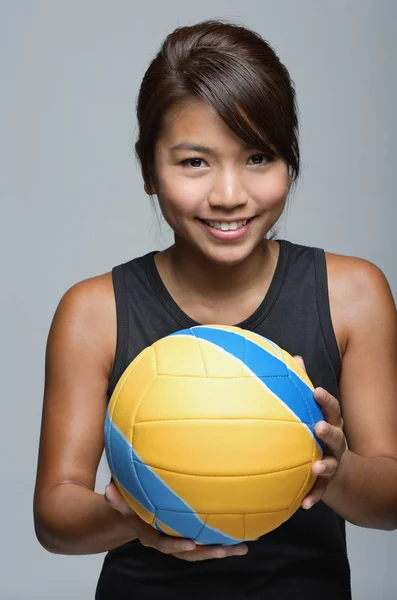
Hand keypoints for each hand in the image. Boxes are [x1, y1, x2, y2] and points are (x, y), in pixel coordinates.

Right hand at [104, 482, 248, 560]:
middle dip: (209, 552)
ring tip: (243, 547)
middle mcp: (168, 541)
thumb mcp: (120, 500)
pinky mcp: (190, 532)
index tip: (192, 543)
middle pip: (190, 552)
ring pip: (202, 549)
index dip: (177, 545)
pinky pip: (207, 538)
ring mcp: (180, 538)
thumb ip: (116, 499)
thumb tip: (108, 491)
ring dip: (223, 549)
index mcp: (151, 536)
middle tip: (227, 549)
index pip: (164, 545)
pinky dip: (224, 538)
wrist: (133, 511)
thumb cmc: (128, 503)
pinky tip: (244, 532)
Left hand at [293, 356, 346, 508]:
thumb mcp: (316, 412)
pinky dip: (313, 497)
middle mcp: (335, 443)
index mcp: (331, 423)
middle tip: (318, 427)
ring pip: (332, 463)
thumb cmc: (319, 434)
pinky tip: (303, 504)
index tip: (316, 391)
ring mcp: (333, 463)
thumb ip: (304, 386)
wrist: (341, 473)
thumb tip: (294, 357)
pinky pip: (320, 491)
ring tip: (316, 466)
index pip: (332, 409)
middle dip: (329, 431)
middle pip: (336, 435)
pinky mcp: (326, 483)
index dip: (325, 400)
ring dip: (325, 465)